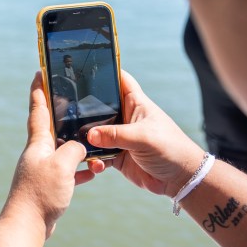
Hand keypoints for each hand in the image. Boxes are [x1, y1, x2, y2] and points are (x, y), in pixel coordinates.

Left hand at [2, 72, 94, 237]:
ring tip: (97, 145)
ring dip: (80, 147)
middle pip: (52, 126)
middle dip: (65, 113)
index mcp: (37, 142)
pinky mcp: (49, 186)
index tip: (41, 70)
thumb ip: (74, 149)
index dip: (40, 88)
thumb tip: (81, 146)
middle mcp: (38, 153)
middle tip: (76, 100)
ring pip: (64, 150)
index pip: (38, 108)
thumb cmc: (40, 193)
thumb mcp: (62, 165)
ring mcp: (43, 169)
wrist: (27, 226)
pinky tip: (94, 171)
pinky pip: (68, 171)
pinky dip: (81, 170)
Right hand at [87, 71, 204, 196]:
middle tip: (66, 112)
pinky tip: (96, 165)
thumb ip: (116, 135)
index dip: (106, 71)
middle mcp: (124, 117)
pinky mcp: (116, 155)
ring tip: (78, 146)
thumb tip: (90, 135)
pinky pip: (97, 155)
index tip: (85, 67)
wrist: (179, 179)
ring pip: (93, 132)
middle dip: (84, 110)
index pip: (119, 80)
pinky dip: (93, 159)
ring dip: (85, 139)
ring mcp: (118, 137)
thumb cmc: (171, 149)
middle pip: (99, 106)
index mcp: (135, 104)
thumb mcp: (144, 138)